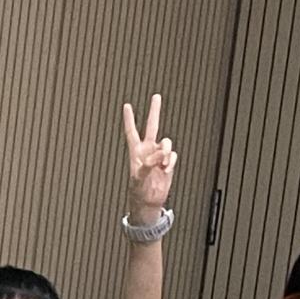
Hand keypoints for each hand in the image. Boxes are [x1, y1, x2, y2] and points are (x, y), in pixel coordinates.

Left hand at [121, 95, 176, 218]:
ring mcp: (158, 155)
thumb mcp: (138, 178)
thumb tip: (158, 156)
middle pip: (152, 126)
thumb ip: (147, 165)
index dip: (129, 119)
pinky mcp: (168, 161)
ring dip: (165, 153)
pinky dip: (170, 161)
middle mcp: (147, 150)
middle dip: (154, 111)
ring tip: (161, 166)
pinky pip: (172, 155)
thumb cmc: (138, 191)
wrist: (149, 202)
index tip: (127, 105)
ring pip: (166, 142)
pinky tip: (166, 170)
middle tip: (156, 96)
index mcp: (135, 152)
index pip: (131, 132)